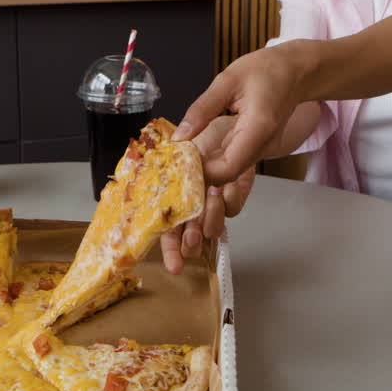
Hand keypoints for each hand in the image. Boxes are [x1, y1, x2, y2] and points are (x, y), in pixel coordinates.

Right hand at [162, 118, 255, 273]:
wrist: (233, 124)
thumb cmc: (203, 135)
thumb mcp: (180, 150)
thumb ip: (170, 169)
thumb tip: (155, 181)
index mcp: (175, 197)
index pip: (167, 230)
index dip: (169, 250)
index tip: (174, 266)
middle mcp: (194, 205)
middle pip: (189, 238)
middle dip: (190, 241)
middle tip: (192, 237)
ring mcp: (215, 204)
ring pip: (213, 228)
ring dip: (211, 216)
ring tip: (211, 194)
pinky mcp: (235, 196)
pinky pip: (233, 209)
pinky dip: (229, 199)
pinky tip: (225, 185)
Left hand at [173, 42, 310, 184]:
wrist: (298, 71)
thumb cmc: (267, 69)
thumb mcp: (227, 80)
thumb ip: (202, 109)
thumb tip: (179, 137)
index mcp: (258, 127)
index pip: (228, 168)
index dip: (202, 171)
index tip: (180, 161)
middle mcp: (262, 145)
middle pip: (228, 176)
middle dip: (201, 173)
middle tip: (175, 161)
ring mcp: (262, 149)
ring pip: (231, 172)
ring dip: (207, 168)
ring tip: (183, 156)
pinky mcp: (258, 148)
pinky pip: (235, 162)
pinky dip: (216, 161)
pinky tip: (199, 151)